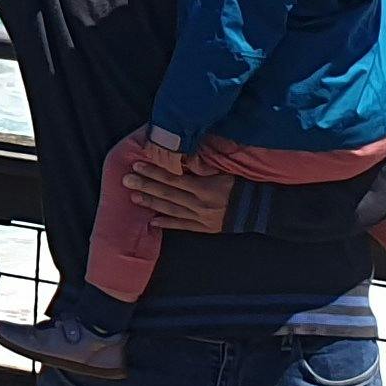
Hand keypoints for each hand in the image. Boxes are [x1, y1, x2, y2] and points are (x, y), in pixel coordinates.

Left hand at [119, 150, 235, 235]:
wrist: (259, 210)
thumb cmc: (241, 185)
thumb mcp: (224, 171)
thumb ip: (202, 166)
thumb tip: (182, 157)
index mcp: (205, 187)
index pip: (174, 179)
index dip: (155, 172)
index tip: (137, 165)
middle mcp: (200, 204)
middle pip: (168, 194)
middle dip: (146, 186)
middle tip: (126, 180)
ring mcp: (201, 218)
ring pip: (172, 210)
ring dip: (152, 203)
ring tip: (134, 197)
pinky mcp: (204, 228)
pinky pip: (183, 226)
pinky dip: (167, 223)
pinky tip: (152, 221)